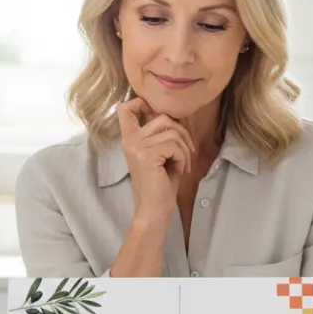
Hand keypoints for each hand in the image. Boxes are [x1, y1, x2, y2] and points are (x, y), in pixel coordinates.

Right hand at [116, 97, 196, 224]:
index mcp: (130, 138)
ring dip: (185, 148)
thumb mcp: (161, 153)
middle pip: (163, 116)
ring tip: (184, 165)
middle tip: (187, 152)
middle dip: (182, 132)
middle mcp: (130, 140)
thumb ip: (162, 134)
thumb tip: (174, 116)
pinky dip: (184, 158)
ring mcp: (137, 147)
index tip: (161, 121)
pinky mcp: (147, 156)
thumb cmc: (161, 184)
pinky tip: (181, 170)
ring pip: (172, 131)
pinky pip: (175, 146)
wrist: (154, 210)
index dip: (144, 103)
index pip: (125, 107)